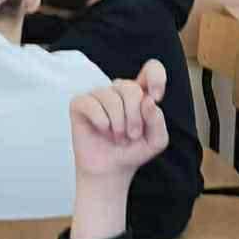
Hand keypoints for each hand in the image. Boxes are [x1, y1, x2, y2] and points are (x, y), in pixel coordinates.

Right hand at [70, 63, 168, 181]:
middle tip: (132, 135)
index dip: (156, 78)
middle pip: (131, 88)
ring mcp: (99, 95)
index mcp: (140, 94)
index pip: (151, 68)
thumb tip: (148, 101)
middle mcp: (119, 90)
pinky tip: (102, 130)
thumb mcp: (156, 140)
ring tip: (118, 137)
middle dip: (134, 117)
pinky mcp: (80, 103)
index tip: (156, 97)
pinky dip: (100, 121)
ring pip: (111, 97)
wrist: (110, 169)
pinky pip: (91, 103)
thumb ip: (158, 120)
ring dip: (118, 123)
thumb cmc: (133, 151)